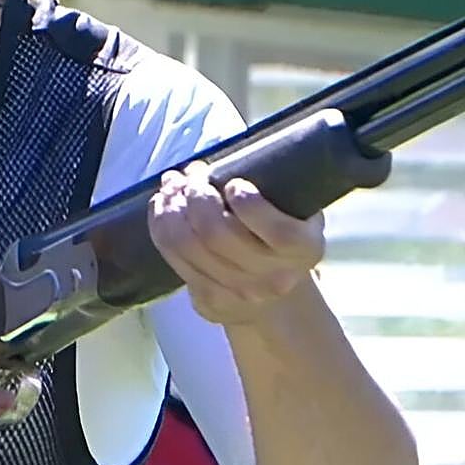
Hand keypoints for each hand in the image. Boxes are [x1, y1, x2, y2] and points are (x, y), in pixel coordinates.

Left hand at [148, 161, 325, 325]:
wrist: (276, 295)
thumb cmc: (281, 235)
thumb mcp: (295, 209)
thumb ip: (270, 186)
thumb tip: (204, 164)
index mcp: (304, 249)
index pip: (276, 229)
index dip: (248, 203)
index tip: (235, 184)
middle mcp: (274, 277)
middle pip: (217, 233)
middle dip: (196, 196)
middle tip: (192, 177)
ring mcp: (239, 292)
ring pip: (187, 245)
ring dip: (172, 207)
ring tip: (171, 186)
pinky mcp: (209, 300)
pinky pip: (172, 256)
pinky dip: (160, 224)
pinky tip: (161, 205)